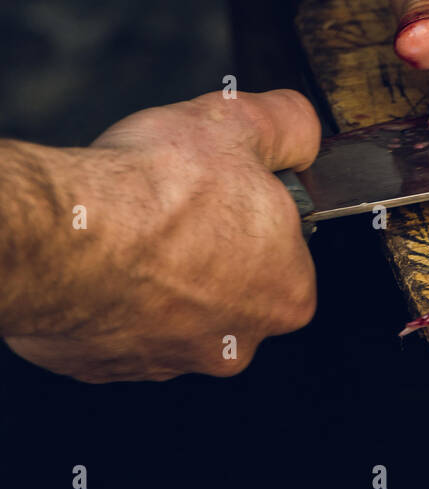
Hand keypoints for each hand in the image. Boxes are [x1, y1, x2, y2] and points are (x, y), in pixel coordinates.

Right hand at [3, 90, 319, 381]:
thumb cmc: (156, 190)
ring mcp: (168, 361)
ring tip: (132, 229)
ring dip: (157, 276)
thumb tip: (302, 135)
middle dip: (207, 249)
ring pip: (172, 310)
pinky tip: (100, 259)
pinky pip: (117, 326)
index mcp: (287, 293)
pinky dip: (111, 296)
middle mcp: (236, 342)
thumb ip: (292, 128)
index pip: (286, 251)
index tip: (224, 190)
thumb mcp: (244, 123)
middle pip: (231, 287)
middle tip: (175, 207)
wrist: (67, 233)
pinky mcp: (106, 365)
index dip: (253, 212)